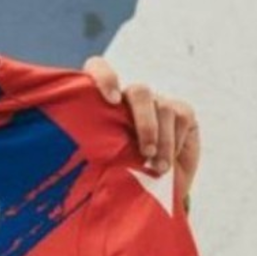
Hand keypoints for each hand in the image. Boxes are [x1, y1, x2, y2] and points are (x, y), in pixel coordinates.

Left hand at [82, 56, 200, 198]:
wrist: (150, 187)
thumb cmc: (115, 174)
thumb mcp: (97, 164)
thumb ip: (90, 150)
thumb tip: (76, 161)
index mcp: (99, 102)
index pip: (98, 68)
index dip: (105, 77)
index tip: (110, 101)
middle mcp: (129, 97)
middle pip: (139, 92)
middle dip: (144, 123)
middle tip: (145, 151)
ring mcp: (156, 102)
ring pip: (162, 107)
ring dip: (162, 141)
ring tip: (156, 167)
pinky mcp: (181, 111)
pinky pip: (181, 116)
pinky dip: (174, 143)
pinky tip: (166, 164)